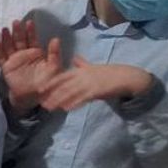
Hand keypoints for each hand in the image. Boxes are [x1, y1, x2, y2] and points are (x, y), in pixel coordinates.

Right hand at [0, 20, 61, 110]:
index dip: (30, 31)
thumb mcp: (54, 66)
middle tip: (16, 22)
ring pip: (9, 46)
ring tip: (5, 28)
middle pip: (19, 40)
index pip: (32, 39)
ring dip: (7, 37)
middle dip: (18, 31)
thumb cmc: (47, 81)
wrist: (35, 95)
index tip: (29, 22)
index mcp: (36, 53)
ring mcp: (14, 60)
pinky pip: (0, 57)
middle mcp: (24, 54)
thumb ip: (54, 53)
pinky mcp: (6, 67)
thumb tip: (55, 38)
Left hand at [38, 58, 153, 111]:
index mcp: (80, 70)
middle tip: (41, 104)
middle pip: (63, 86)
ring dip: (59, 101)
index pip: (62, 77)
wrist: (127, 76)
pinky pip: (83, 98)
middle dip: (51, 95)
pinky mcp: (97, 91)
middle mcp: (82, 76)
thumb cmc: (110, 73)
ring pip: (70, 93)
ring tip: (50, 108)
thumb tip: (75, 58)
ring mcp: (89, 83)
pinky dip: (74, 103)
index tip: (39, 89)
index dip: (50, 83)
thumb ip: (83, 64)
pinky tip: (66, 108)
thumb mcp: (94, 67)